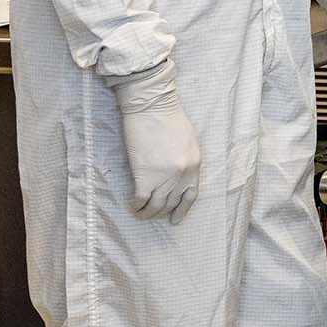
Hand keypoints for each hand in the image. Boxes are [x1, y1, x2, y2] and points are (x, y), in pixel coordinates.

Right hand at [111, 60, 200, 223]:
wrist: (152, 107)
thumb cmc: (169, 118)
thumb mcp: (190, 140)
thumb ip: (187, 158)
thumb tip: (180, 171)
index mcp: (194, 165)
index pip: (190, 195)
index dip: (182, 209)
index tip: (175, 219)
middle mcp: (182, 174)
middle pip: (172, 202)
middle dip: (162, 212)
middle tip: (152, 215)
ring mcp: (164, 177)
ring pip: (156, 205)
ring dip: (147, 213)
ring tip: (140, 214)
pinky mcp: (145, 175)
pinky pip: (141, 199)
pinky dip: (136, 206)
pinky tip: (131, 206)